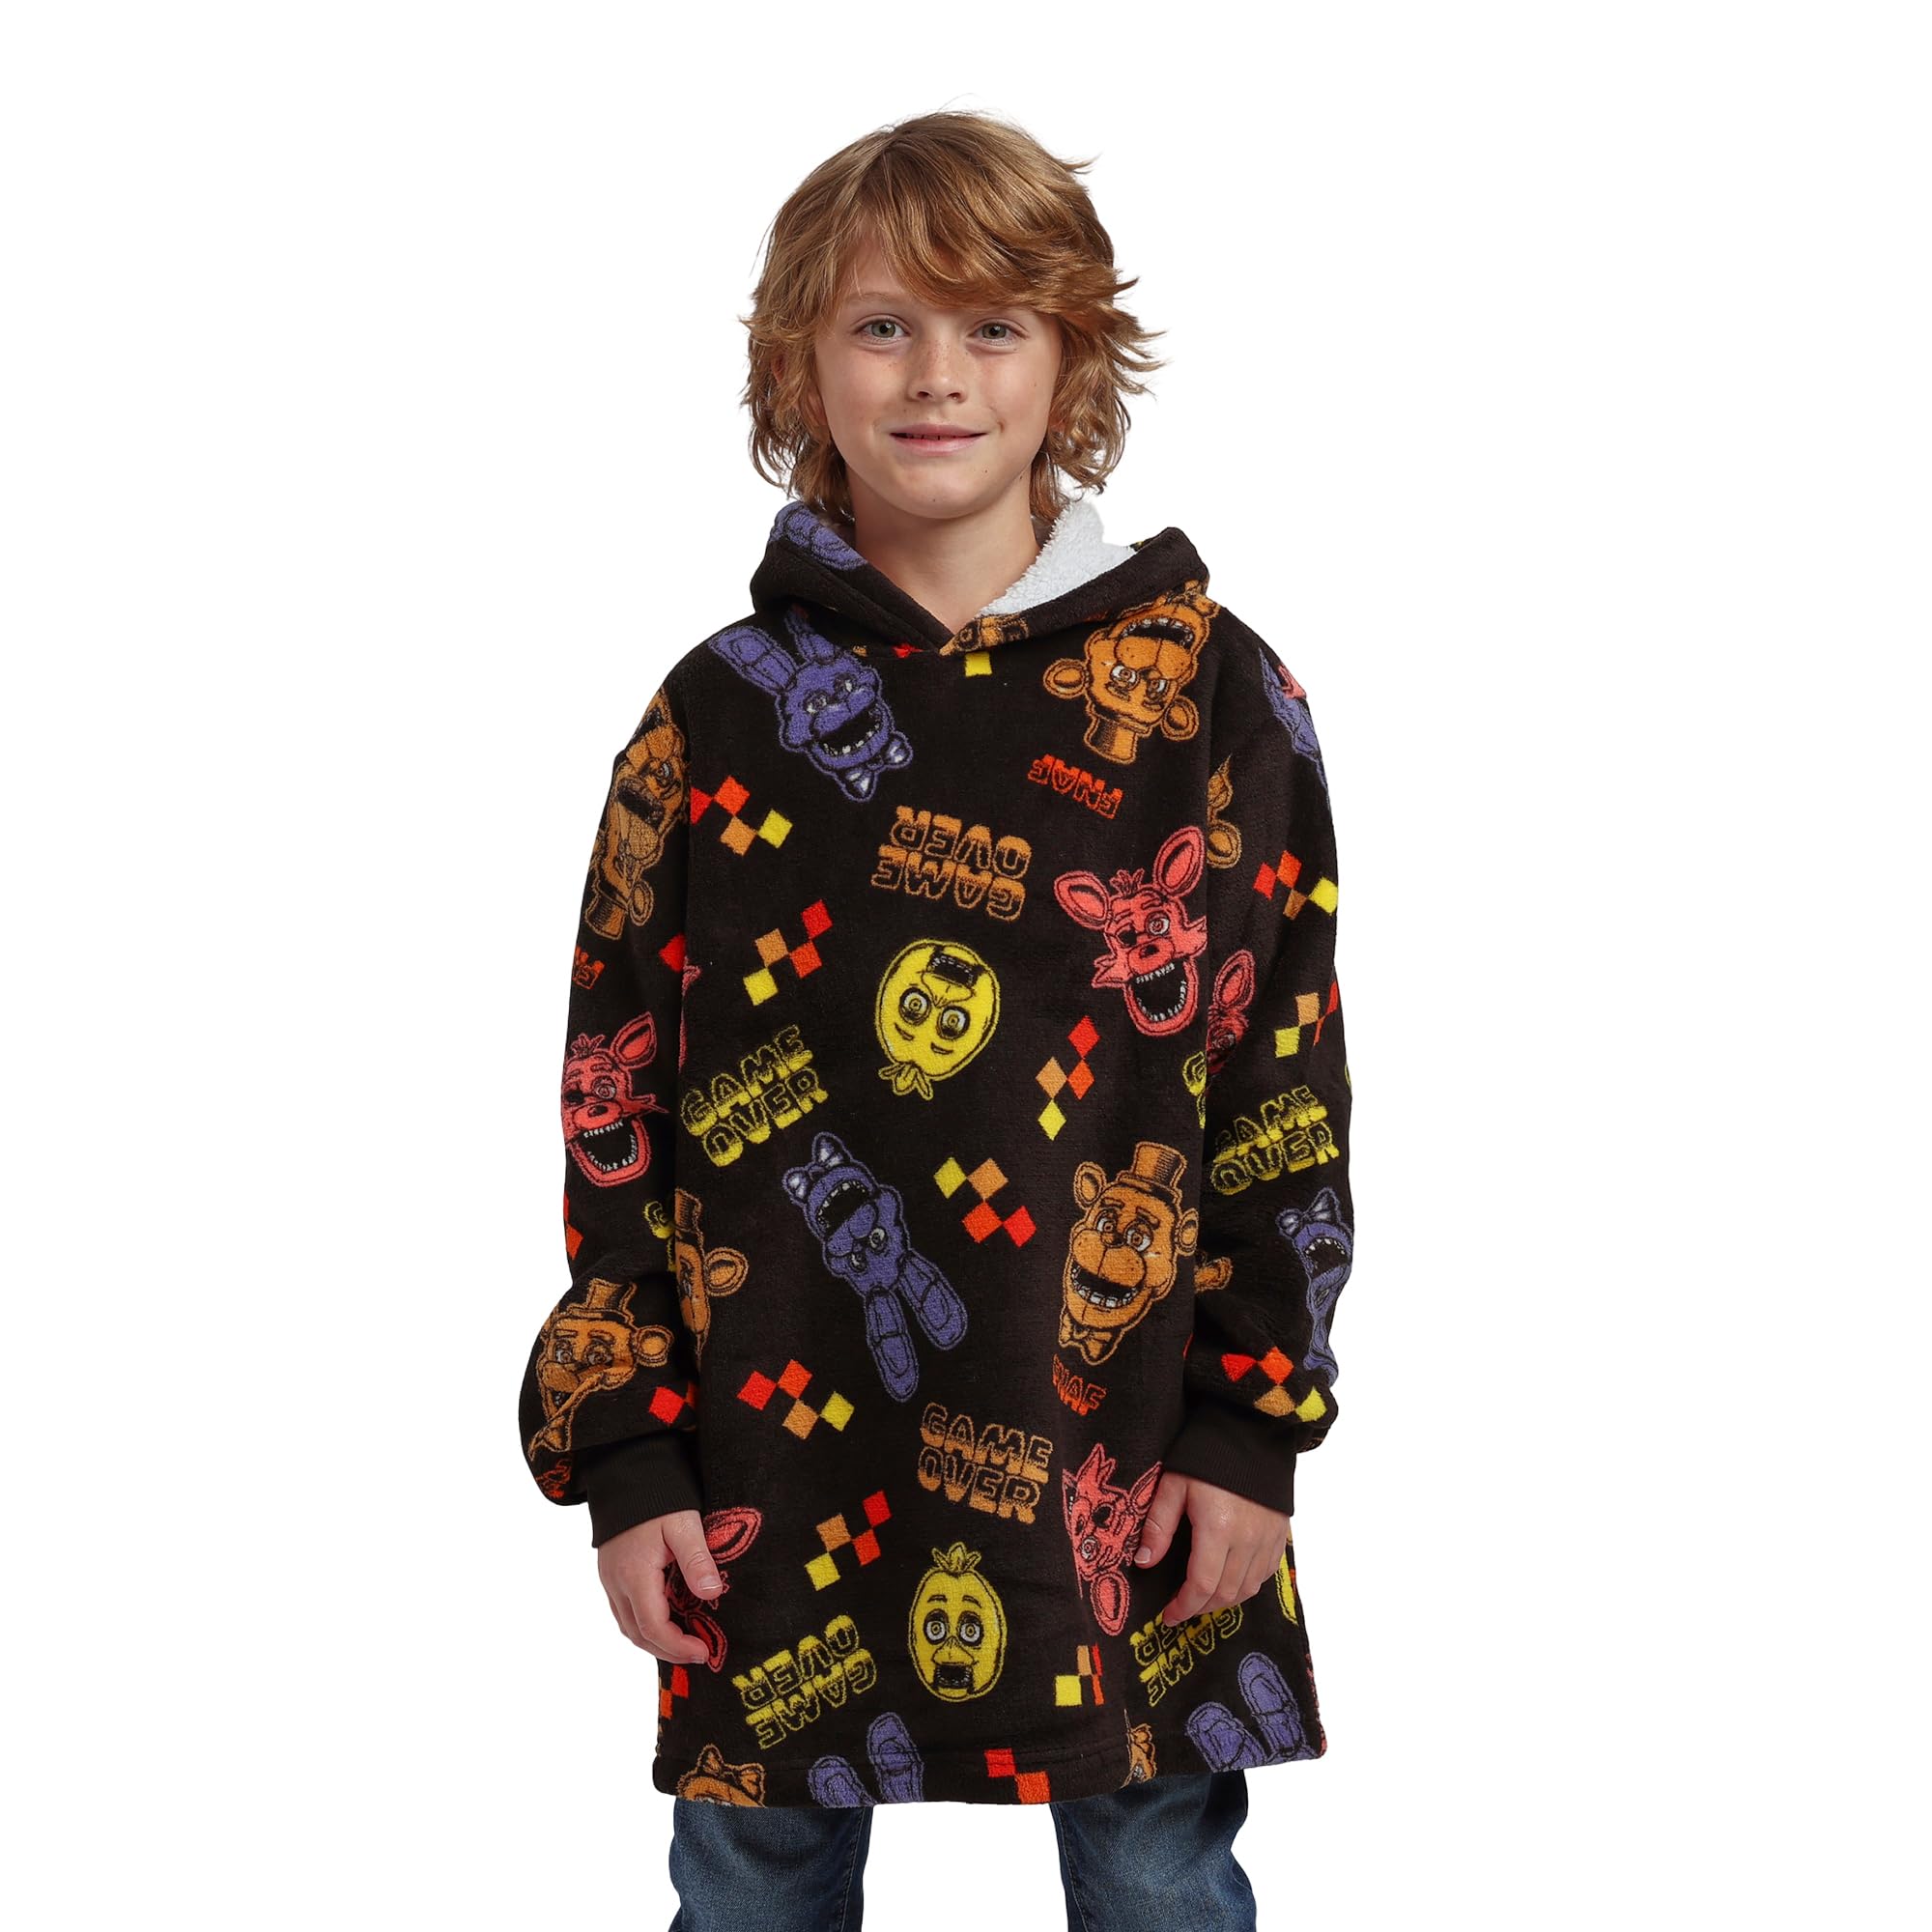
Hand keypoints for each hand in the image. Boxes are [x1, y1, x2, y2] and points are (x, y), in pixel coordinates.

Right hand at [597, 1508, 720, 1663]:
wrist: (626, 1471)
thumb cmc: (658, 1495)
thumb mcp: (684, 1524)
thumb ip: (696, 1559)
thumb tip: (712, 1593)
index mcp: (634, 1574)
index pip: (653, 1627)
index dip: (678, 1646)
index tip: (704, 1651)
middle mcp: (616, 1582)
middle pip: (636, 1634)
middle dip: (666, 1650)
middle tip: (698, 1654)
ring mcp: (609, 1578)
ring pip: (626, 1625)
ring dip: (653, 1641)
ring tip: (684, 1644)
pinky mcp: (610, 1572)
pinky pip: (623, 1611)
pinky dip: (643, 1625)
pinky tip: (665, 1621)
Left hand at [1132, 1470, 1289, 1626]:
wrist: (1251, 1431)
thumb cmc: (1206, 1456)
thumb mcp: (1174, 1486)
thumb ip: (1158, 1526)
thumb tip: (1143, 1563)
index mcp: (1218, 1529)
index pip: (1201, 1586)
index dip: (1183, 1607)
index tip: (1168, 1616)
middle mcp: (1247, 1540)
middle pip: (1225, 1593)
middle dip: (1200, 1608)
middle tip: (1181, 1609)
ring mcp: (1267, 1539)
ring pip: (1248, 1589)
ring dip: (1223, 1601)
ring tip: (1202, 1600)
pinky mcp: (1279, 1534)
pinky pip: (1265, 1574)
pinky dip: (1246, 1586)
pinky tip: (1230, 1581)